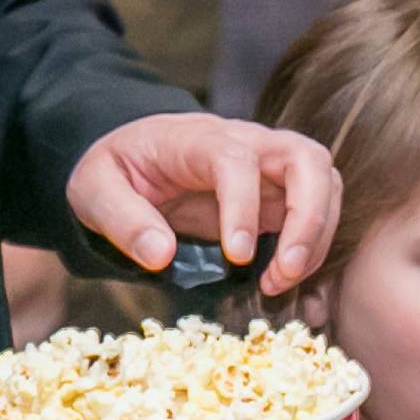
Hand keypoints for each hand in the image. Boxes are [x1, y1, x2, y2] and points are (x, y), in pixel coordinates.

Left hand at [67, 111, 341, 295]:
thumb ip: (122, 219)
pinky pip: (318, 210)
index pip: (236, 160)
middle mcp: (248, 144)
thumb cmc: (116, 169)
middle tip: (285, 272)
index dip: (243, 207)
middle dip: (309, 218)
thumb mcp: (95, 189)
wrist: (133, 156)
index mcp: (199, 138)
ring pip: (325, 182)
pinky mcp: (280, 194)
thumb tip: (159, 255)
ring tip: (281, 281)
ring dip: (317, 235)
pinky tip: (289, 282)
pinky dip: (316, 246)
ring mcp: (270, 167)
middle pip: (306, 158)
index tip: (236, 258)